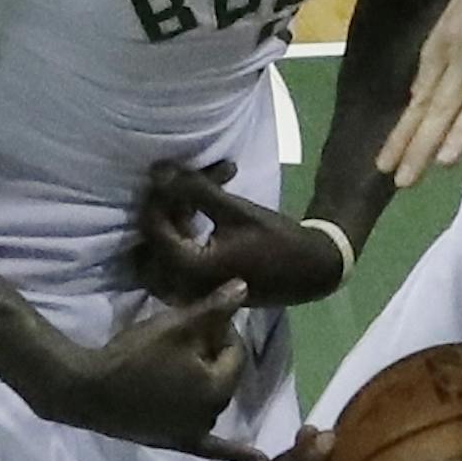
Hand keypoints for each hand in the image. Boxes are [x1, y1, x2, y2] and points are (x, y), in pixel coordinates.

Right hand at [32, 279, 261, 460]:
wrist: (88, 389)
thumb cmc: (135, 355)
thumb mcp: (177, 325)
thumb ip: (215, 308)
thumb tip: (246, 285)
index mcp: (218, 387)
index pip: (236, 351)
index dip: (220, 330)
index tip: (195, 318)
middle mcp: (213, 414)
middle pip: (224, 375)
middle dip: (211, 354)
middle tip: (183, 337)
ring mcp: (194, 432)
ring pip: (211, 399)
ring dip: (206, 383)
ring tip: (181, 361)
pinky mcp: (175, 443)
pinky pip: (212, 449)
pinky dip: (236, 453)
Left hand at [136, 160, 347, 307]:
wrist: (310, 269)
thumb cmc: (277, 240)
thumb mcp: (236, 210)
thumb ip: (195, 190)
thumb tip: (158, 170)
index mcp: (189, 268)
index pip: (153, 227)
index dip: (157, 195)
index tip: (169, 170)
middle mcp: (182, 284)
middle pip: (151, 240)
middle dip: (166, 208)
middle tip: (187, 186)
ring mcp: (188, 290)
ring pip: (161, 248)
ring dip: (175, 218)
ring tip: (203, 194)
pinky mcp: (197, 287)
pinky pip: (174, 257)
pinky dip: (185, 232)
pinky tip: (208, 210)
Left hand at [376, 0, 461, 185]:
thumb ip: (450, 56)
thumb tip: (424, 96)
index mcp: (447, 40)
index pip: (421, 95)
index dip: (403, 131)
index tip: (385, 164)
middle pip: (440, 101)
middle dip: (419, 142)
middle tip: (402, 179)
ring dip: (455, 131)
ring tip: (439, 164)